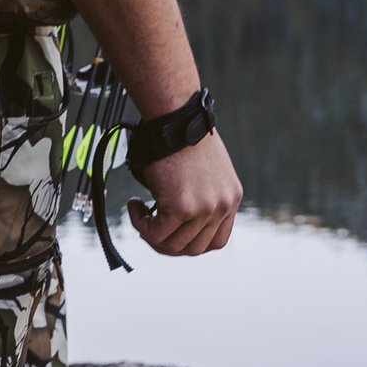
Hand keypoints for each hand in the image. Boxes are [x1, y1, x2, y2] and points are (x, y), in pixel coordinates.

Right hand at [126, 132, 240, 255]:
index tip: (173, 232)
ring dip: (151, 234)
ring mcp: (203, 209)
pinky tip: (135, 205)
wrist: (175, 117)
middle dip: (169, 244)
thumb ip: (202, 196)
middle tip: (150, 225)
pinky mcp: (181, 207)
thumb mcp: (207, 171)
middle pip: (194, 249)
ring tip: (140, 211)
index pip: (217, 241)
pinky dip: (140, 224)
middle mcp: (222, 206)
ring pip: (172, 245)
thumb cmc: (183, 137)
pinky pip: (154, 233)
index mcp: (231, 198)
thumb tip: (179, 223)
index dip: (192, 242)